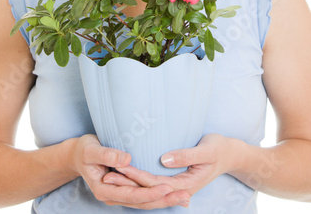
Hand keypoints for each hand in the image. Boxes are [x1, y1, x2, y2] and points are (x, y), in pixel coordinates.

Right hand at [70, 134, 188, 207]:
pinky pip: (143, 195)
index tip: (168, 188)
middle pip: (142, 203)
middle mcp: (113, 196)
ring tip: (185, 198)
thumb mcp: (91, 149)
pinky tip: (171, 193)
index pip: (132, 194)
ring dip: (165, 200)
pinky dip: (157, 195)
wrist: (77, 155)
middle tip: (186, 197)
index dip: (151, 192)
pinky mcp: (124, 189)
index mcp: (105, 190)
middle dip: (164, 200)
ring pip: (144, 202)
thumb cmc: (83, 150)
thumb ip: (107, 155)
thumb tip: (126, 160)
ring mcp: (119, 194)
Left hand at [104, 134, 239, 206]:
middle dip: (127, 184)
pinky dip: (139, 181)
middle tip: (106, 176)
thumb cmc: (219, 148)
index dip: (137, 176)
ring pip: (149, 189)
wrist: (231, 154)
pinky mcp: (175, 179)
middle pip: (148, 189)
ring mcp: (177, 185)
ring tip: (110, 177)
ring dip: (130, 184)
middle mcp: (180, 189)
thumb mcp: (206, 150)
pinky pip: (154, 183)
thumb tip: (164, 159)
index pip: (155, 183)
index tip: (120, 169)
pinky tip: (127, 176)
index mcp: (187, 184)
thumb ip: (185, 155)